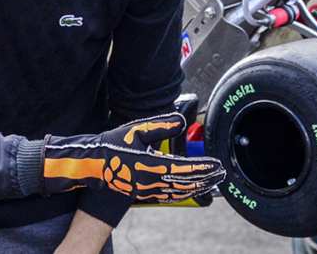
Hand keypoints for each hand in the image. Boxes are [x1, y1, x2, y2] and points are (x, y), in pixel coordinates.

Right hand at [42, 113, 224, 202]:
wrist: (94, 165)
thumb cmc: (113, 145)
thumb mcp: (136, 129)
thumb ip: (160, 125)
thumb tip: (181, 120)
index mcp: (151, 164)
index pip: (184, 168)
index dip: (203, 167)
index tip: (217, 165)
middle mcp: (151, 180)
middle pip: (186, 183)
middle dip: (206, 179)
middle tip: (221, 174)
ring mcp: (148, 189)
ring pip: (179, 191)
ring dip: (198, 187)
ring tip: (212, 183)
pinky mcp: (144, 193)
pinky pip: (169, 196)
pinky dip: (184, 193)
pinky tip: (191, 190)